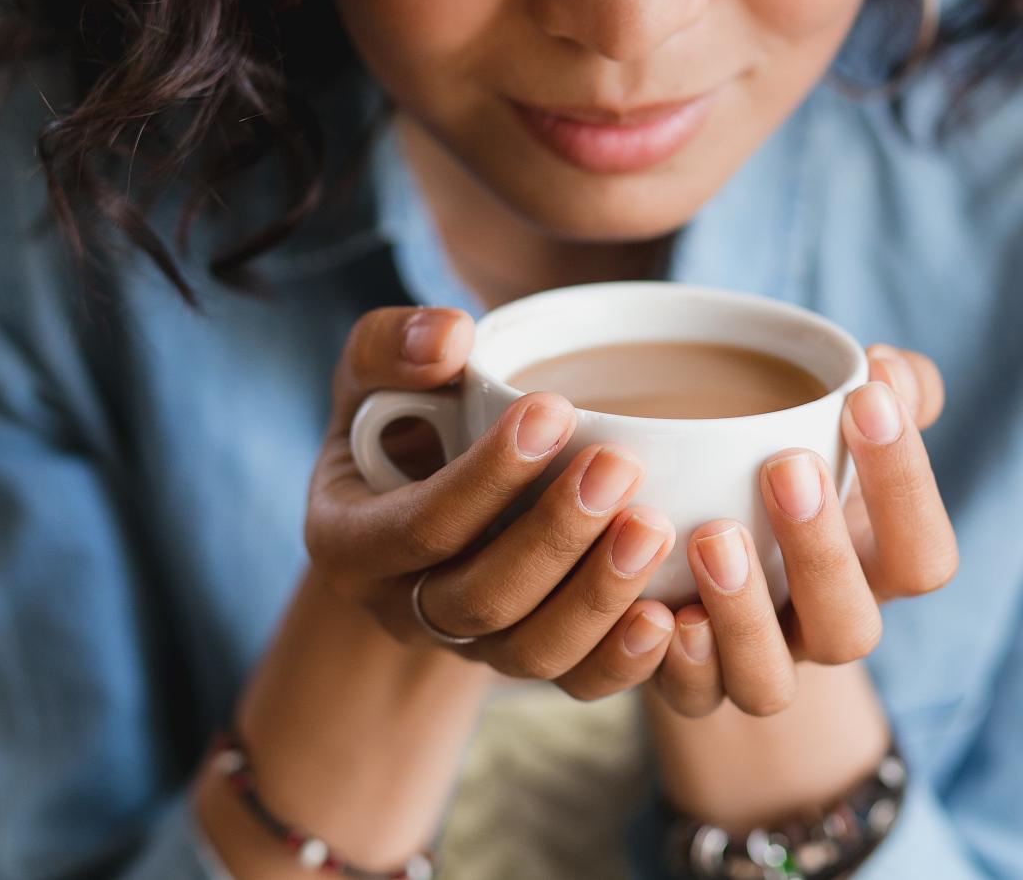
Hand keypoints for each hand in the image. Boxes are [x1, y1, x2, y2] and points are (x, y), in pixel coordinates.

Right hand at [305, 306, 678, 698]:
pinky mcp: (528, 662)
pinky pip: (576, 684)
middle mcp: (404, 609)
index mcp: (351, 541)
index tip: (554, 409)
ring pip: (531, 652)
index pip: (420, 526)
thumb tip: (449, 338)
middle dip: (555, 536)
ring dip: (598, 596)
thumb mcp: (371, 374)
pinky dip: (625, 660)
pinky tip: (671, 616)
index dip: (487, 475)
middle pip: (481, 598)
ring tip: (655, 528)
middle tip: (619, 469)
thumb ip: (391, 346)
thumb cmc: (400, 422)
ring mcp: (469, 647)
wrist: (417, 500)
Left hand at [651, 344, 956, 715]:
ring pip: (768, 682)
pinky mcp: (691, 685)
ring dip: (744, 614)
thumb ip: (889, 392)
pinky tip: (664, 610)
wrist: (706, 542)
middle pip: (851, 629)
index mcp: (877, 572)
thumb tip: (886, 363)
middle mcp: (824, 631)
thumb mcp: (843, 429)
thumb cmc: (792, 468)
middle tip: (785, 467)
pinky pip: (690, 700)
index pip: (924, 555)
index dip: (905, 485)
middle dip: (821, 552)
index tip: (865, 398)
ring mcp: (759, 666)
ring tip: (714, 537)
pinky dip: (679, 663)